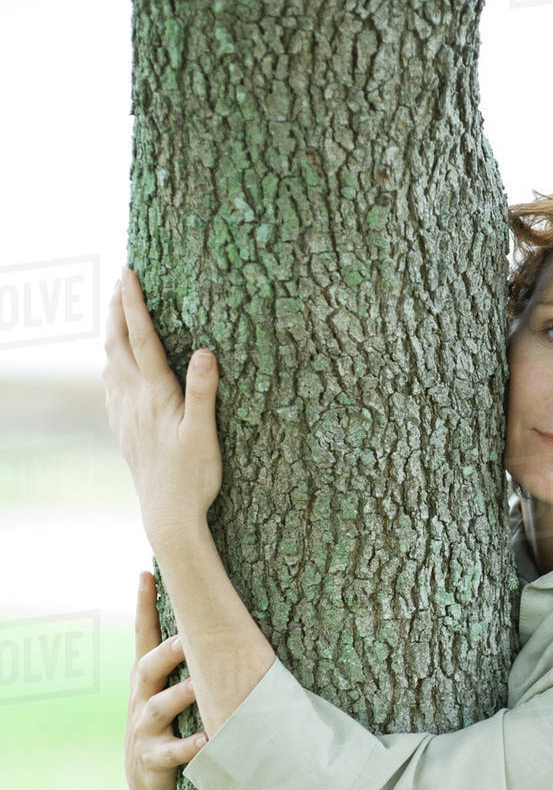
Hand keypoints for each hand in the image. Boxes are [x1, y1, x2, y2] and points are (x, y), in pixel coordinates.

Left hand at [102, 268, 221, 550]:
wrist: (167, 515)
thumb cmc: (192, 477)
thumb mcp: (204, 435)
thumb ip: (203, 392)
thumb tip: (203, 351)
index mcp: (155, 396)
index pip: (141, 339)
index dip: (134, 305)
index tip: (127, 274)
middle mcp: (134, 401)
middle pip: (116, 345)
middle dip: (116, 310)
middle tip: (120, 281)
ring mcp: (125, 415)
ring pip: (110, 363)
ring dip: (112, 333)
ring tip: (116, 313)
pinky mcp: (124, 430)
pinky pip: (111, 386)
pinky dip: (111, 363)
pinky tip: (114, 365)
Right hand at [125, 570, 207, 789]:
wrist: (150, 782)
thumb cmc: (171, 723)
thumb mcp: (171, 689)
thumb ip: (188, 659)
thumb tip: (223, 616)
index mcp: (148, 677)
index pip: (143, 635)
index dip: (144, 605)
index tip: (145, 574)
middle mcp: (141, 698)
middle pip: (147, 667)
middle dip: (166, 652)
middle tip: (188, 638)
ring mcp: (144, 729)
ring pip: (158, 707)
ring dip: (180, 695)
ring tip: (200, 686)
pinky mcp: (152, 759)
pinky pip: (170, 751)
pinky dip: (188, 745)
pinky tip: (206, 740)